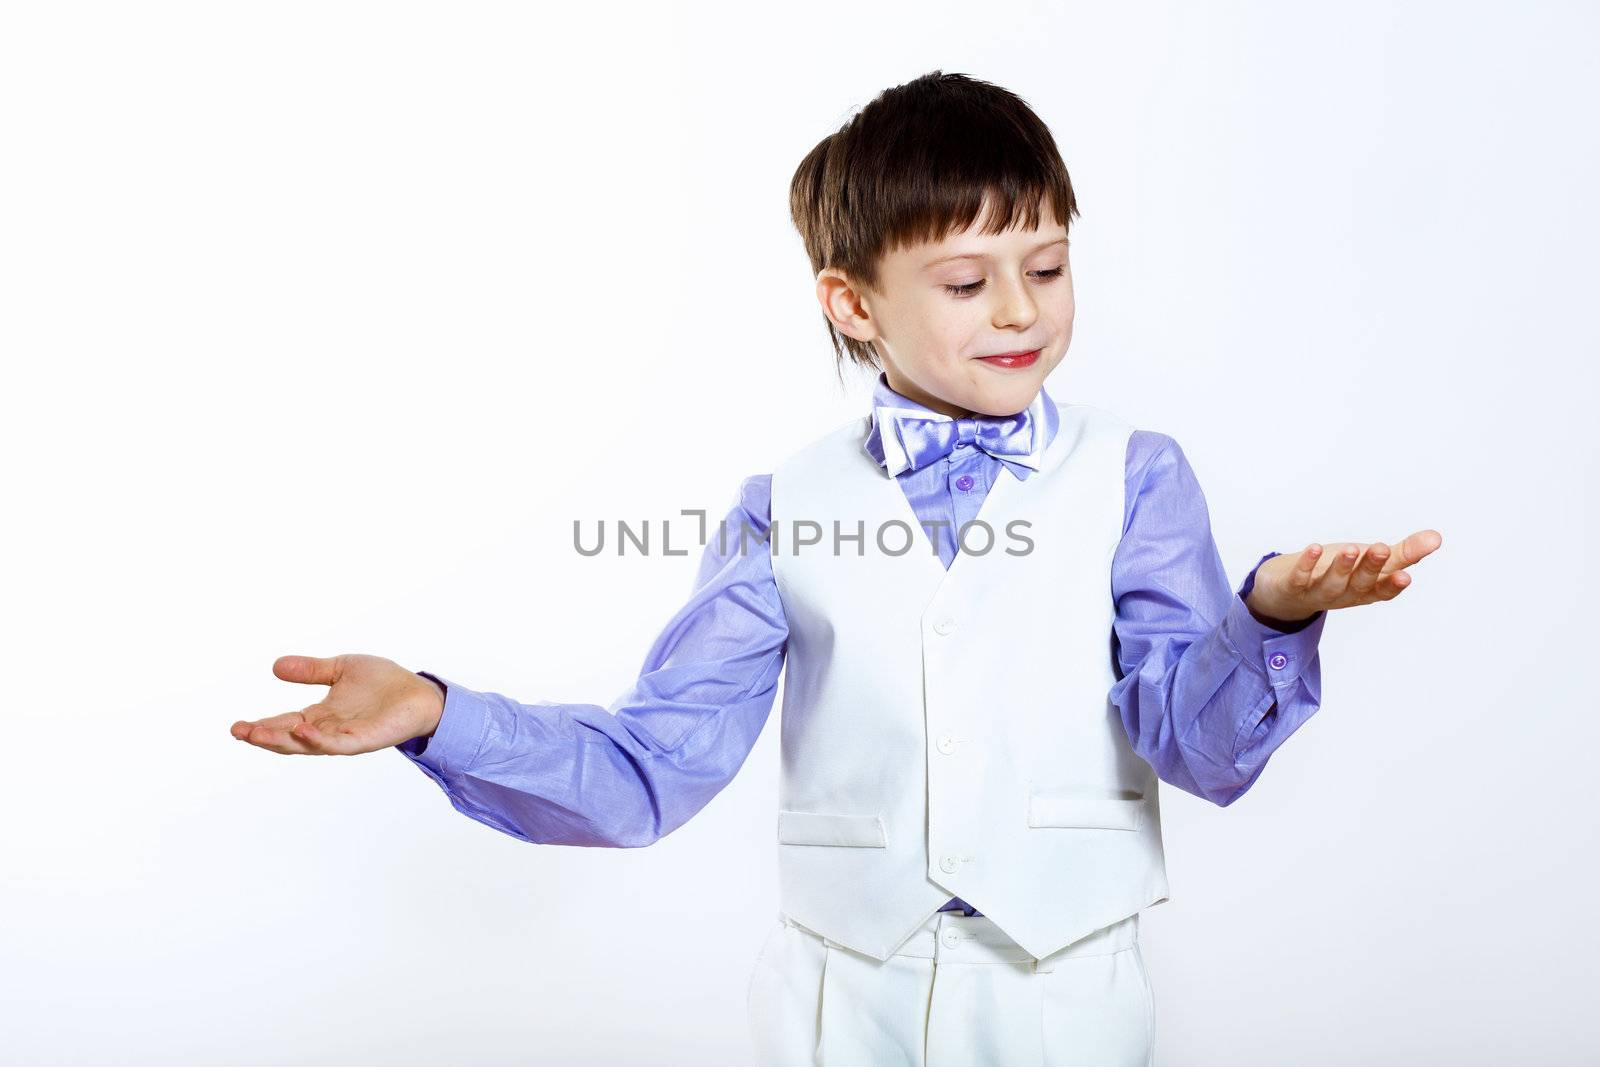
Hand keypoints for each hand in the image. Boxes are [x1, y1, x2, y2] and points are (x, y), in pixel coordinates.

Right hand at [231, 654, 445, 755]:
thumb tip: (275, 666)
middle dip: (264, 736)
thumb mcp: (341, 669)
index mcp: (321, 715)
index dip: (262, 726)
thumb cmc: (384, 682)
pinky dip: (318, 740)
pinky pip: (337, 744)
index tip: (237, 727)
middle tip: (239, 731)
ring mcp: (345, 737)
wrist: (419, 692)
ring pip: (308, 745)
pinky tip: (302, 730)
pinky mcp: (364, 740)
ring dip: (283, 740)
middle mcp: (328, 730)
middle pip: (289, 738)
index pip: (284, 723)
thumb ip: (311, 670)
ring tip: (258, 734)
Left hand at [1245, 529, 1442, 623]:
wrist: (1286, 592)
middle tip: (1382, 549)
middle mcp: (1343, 594)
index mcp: (1364, 590)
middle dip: (1371, 567)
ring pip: (1332, 583)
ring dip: (1342, 566)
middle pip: (1359, 584)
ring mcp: (1316, 592)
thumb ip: (1403, 553)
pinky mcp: (1292, 586)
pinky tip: (1314, 548)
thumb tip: (1437, 538)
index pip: (1382, 590)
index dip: (1393, 585)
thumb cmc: (1335, 573)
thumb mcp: (1369, 562)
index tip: (1407, 575)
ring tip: (1352, 549)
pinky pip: (1299, 577)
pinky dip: (1306, 564)